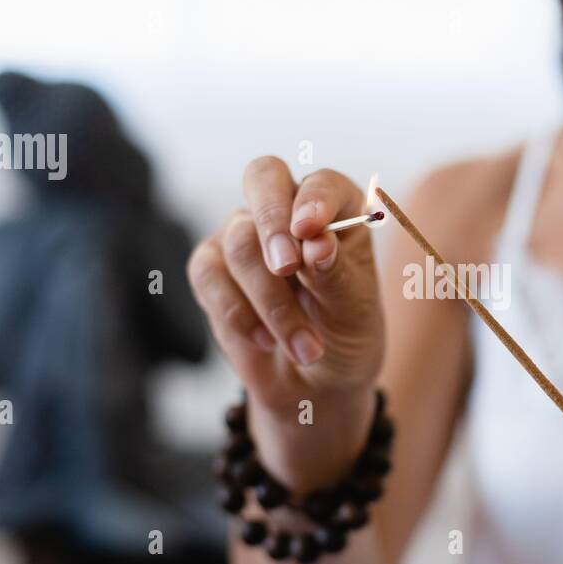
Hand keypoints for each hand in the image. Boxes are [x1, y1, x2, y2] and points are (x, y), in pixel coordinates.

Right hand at [186, 157, 384, 407]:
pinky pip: (208, 275)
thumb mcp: (355, 311)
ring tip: (304, 347)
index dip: (314, 198)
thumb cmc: (344, 336)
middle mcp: (288, 212)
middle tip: (286, 267)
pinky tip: (265, 342)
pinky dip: (238, 315)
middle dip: (273, 222)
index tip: (311, 230)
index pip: (322, 182)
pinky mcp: (211, 268)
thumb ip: (336, 274)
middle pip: (263, 178)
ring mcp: (245, 236)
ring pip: (239, 242)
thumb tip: (316, 242)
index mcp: (337, 211)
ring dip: (271, 302)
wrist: (314, 385)